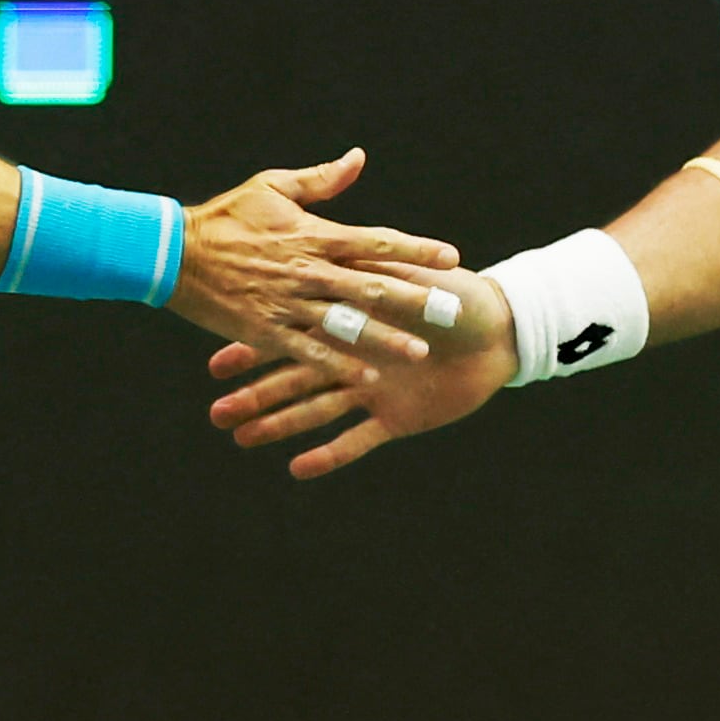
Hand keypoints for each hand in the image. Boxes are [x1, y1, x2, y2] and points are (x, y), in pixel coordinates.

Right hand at [168, 148, 464, 381]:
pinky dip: (338, 365)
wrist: (174, 252)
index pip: (377, 241)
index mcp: (314, 233)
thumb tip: (358, 158)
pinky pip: (309, 352)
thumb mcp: (273, 186)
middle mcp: (309, 270)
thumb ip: (320, 179)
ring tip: (420, 352)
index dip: (417, 249)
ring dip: (386, 338)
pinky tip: (366, 378)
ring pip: (348, 323)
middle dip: (416, 299)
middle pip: (374, 285)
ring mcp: (289, 303)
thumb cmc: (226, 216)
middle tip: (453, 312)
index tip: (452, 257)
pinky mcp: (266, 331)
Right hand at [208, 264, 516, 478]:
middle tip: (215, 412)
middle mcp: (354, 358)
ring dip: (279, 426)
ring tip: (240, 440)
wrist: (505, 330)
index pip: (291, 334)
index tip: (215, 363)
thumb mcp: (410, 271)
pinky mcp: (397, 417)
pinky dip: (331, 455)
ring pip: (316, 411)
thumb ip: (373, 267)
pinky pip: (359, 441)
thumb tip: (337, 251)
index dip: (253, 350)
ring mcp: (373, 390)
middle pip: (293, 377)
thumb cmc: (458, 292)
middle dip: (253, 394)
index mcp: (350, 321)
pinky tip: (295, 469)